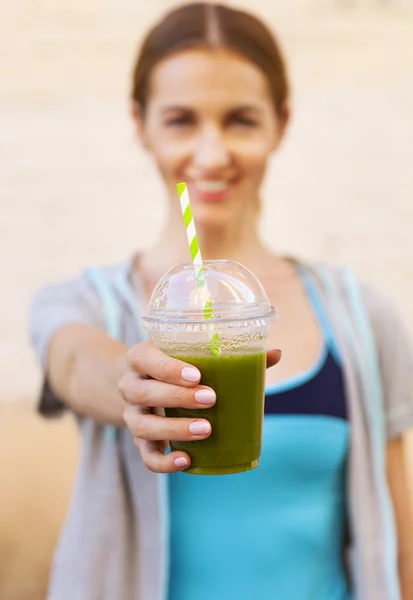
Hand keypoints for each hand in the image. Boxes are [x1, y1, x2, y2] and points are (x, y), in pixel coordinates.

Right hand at [119, 341, 280, 473]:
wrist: (142, 384)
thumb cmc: (176, 366)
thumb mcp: (190, 354)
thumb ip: (229, 355)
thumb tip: (276, 353)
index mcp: (141, 358)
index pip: (145, 360)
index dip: (168, 368)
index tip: (197, 375)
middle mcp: (130, 385)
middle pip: (144, 392)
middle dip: (177, 397)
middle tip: (211, 399)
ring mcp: (133, 415)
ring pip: (143, 426)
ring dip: (174, 429)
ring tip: (206, 429)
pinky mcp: (139, 441)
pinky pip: (146, 456)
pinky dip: (164, 462)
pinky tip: (187, 460)